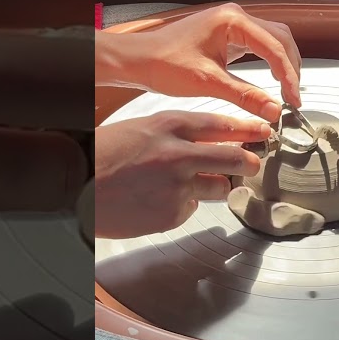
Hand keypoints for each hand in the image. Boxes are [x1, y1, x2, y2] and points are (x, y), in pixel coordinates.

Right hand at [94, 112, 270, 238]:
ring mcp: (178, 187)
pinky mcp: (172, 214)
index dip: (248, 130)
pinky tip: (158, 201)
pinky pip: (192, 209)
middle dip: (249, 162)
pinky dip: (183, 206)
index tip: (262, 133)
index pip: (222, 125)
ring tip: (186, 184)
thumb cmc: (103, 155)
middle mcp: (179, 154)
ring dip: (214, 186)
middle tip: (252, 164)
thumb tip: (209, 142)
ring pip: (219, 187)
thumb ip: (176, 134)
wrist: (75, 185)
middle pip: (234, 158)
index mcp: (169, 126)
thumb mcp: (141, 129)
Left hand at [97, 3, 301, 121]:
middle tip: (293, 98)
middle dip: (291, 67)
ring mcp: (231, 24)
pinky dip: (270, 61)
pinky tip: (272, 80)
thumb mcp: (208, 83)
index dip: (289, 75)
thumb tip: (273, 111)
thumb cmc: (164, 65)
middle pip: (280, 39)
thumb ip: (245, 96)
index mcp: (232, 21)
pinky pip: (258, 44)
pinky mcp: (227, 35)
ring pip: (272, 40)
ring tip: (287, 91)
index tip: (293, 100)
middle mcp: (235, 17)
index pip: (275, 47)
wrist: (138, 60)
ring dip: (283, 63)